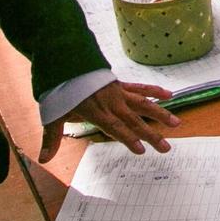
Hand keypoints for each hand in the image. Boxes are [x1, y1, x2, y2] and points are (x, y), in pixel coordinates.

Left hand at [42, 81, 178, 160]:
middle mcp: (111, 103)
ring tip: (176, 124)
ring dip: (160, 114)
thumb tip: (43, 160)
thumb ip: (51, 139)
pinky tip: (169, 96)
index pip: (116, 128)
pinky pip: (140, 88)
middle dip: (151, 135)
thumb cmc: (59, 90)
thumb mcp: (52, 115)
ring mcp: (118, 93)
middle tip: (167, 148)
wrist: (64, 60)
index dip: (128, 139)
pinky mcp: (120, 85)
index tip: (142, 150)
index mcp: (97, 112)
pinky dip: (154, 92)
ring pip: (143, 104)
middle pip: (134, 121)